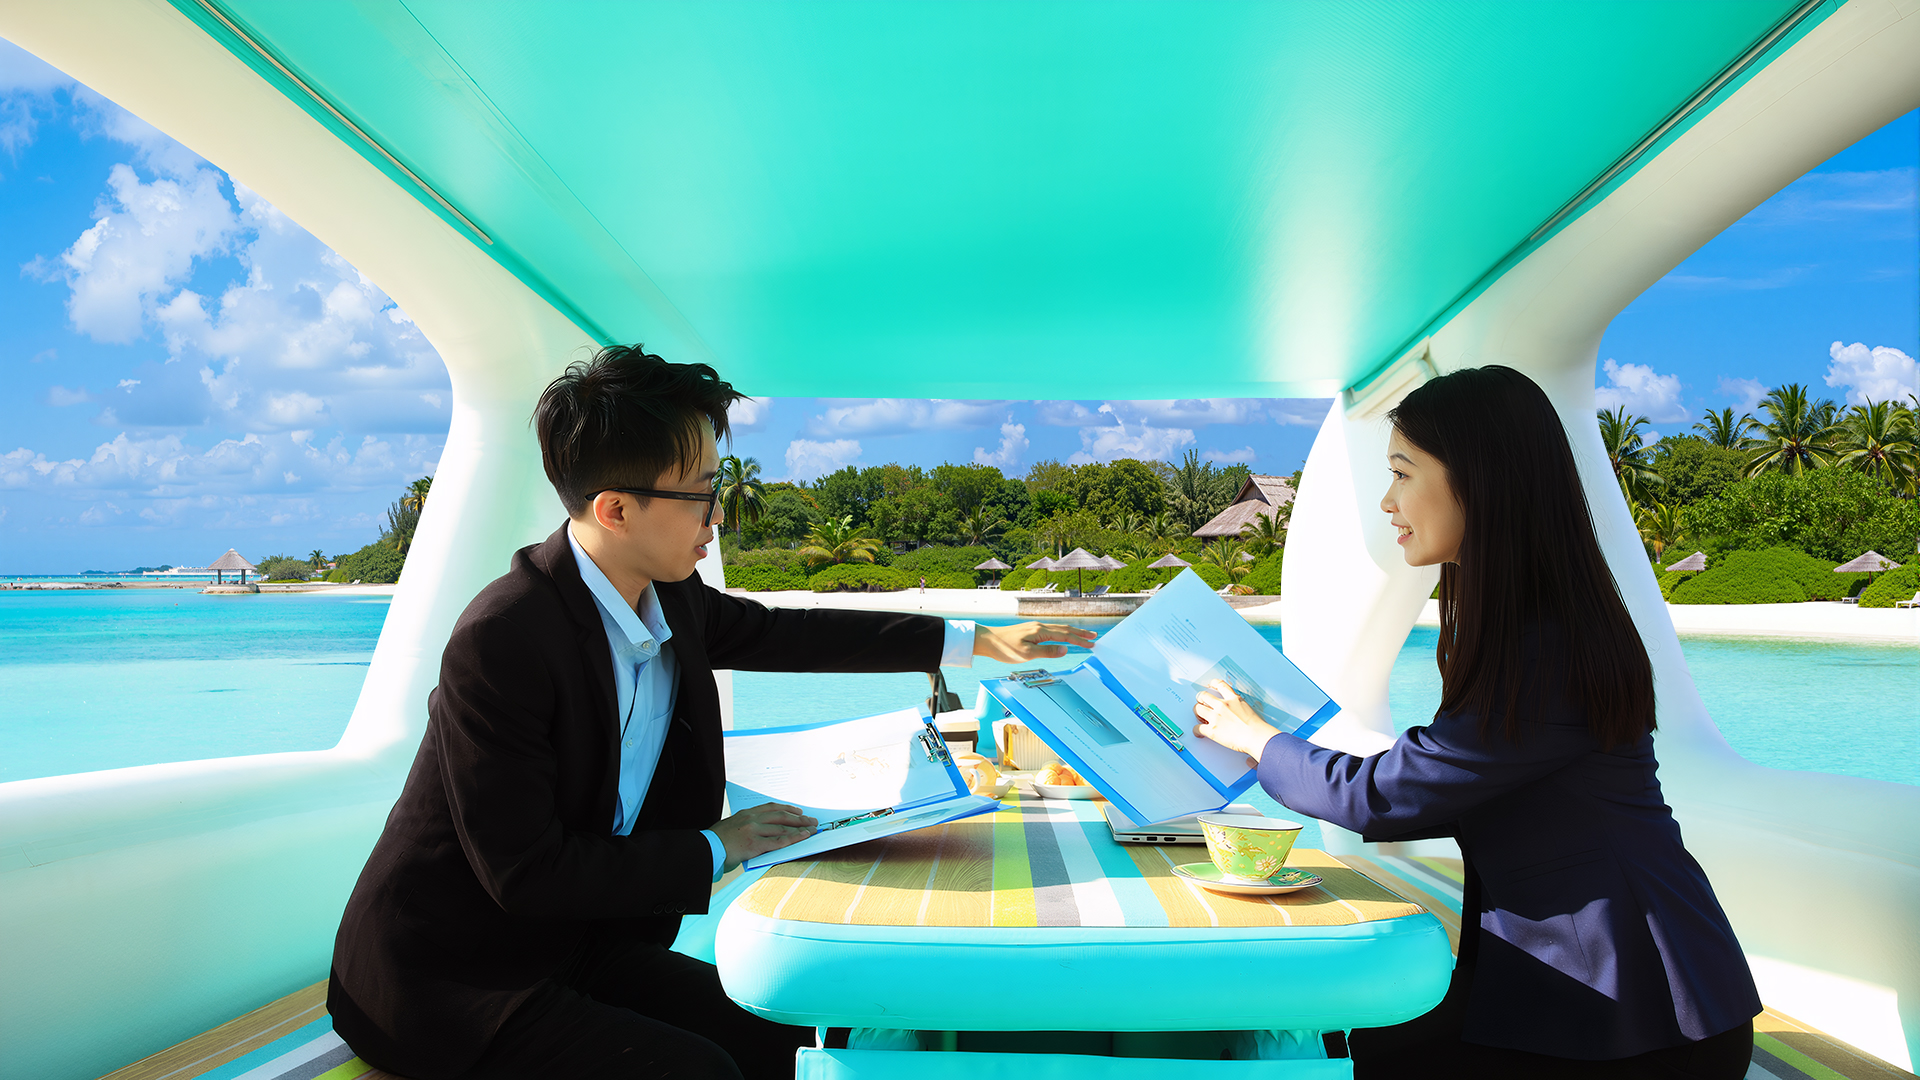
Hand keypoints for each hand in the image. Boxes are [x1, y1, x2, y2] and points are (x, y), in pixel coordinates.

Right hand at [711, 802, 816, 870]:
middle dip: (799, 818)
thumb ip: (747, 826)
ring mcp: (754, 831)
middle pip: (781, 816)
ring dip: (800, 828)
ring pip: (782, 828)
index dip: (787, 809)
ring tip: (812, 830)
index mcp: (746, 813)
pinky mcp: (754, 844)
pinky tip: (803, 837)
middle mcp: (752, 819)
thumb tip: (760, 831)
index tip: (798, 811)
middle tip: (811, 820)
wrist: (706, 849)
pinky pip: (778, 841)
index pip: (771, 807)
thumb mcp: (732, 826)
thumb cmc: (716, 841)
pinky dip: (793, 839)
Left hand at [973, 621, 1096, 662]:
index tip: (1092, 644)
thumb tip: (1065, 649)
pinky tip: (1064, 635)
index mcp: (1040, 632)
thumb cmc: (1005, 648)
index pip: (1066, 636)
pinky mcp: (1031, 630)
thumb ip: (1047, 652)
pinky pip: (1052, 630)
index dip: (1080, 640)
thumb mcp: (1027, 654)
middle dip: (1081, 634)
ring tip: (1084, 635)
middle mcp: (1040, 627)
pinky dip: (1063, 632)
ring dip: (1073, 632)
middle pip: (1065, 629)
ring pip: (1059, 628)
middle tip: (1095, 637)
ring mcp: (1035, 627)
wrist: (988, 640)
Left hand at [1192, 679, 1279, 765]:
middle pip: (1203, 696)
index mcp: (1233, 699)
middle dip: (1200, 699)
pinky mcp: (1212, 730)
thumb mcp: (1249, 708)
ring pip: (1197, 709)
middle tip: (1201, 704)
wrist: (1257, 737)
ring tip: (1200, 718)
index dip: (1212, 683)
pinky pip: (1197, 728)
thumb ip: (1239, 705)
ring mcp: (1216, 717)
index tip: (1210, 685)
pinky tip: (1199, 733)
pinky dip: (1196, 731)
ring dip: (1197, 713)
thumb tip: (1235, 709)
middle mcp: (1222, 705)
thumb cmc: (1257, 727)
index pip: (1220, 685)